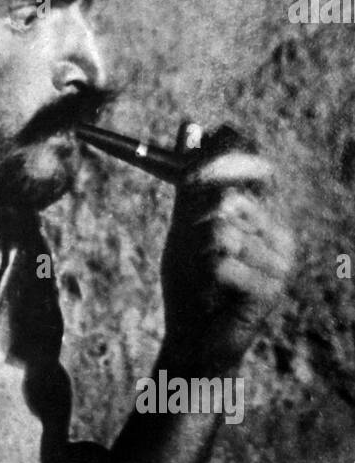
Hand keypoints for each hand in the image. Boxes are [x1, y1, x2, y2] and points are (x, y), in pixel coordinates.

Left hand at [160, 126, 293, 367]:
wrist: (193, 338)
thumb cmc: (190, 281)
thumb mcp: (184, 223)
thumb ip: (189, 176)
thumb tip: (191, 124)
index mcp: (263, 214)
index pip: (254, 165)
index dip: (221, 162)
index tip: (189, 179)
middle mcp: (278, 233)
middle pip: (232, 197)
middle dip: (198, 215)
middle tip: (190, 240)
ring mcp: (279, 261)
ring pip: (222, 229)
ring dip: (198, 253)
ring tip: (205, 275)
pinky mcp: (272, 287)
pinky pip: (222, 259)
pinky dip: (205, 274)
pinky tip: (214, 291)